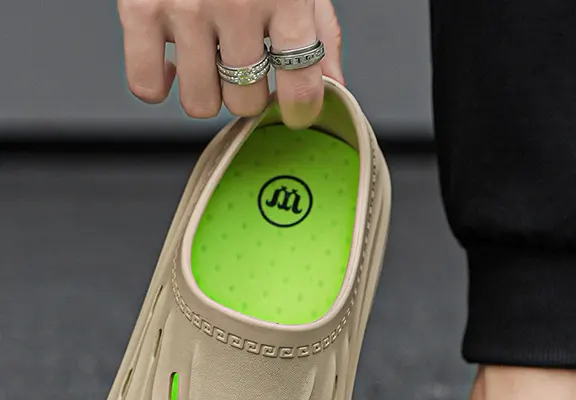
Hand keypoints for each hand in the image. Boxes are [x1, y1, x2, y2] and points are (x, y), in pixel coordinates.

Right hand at [118, 0, 343, 127]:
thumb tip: (334, 88)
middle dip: (246, 91)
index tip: (295, 111)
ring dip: (206, 90)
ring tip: (207, 58)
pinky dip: (157, 85)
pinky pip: (147, 86)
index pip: (300, 83)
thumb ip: (321, 34)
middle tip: (240, 61)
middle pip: (245, 101)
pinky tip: (172, 64)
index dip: (300, 108)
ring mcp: (186, 8)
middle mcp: (236, 4)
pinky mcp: (140, 7)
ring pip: (200, 103)